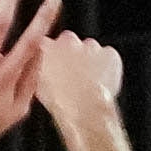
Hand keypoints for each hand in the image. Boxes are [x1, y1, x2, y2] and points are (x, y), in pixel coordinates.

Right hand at [32, 23, 125, 138]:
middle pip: (71, 42)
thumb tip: (45, 71)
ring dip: (91, 60)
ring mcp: (91, 46)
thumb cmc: (61, 101)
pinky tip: (103, 80)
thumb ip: (42, 70)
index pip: (48, 43)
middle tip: (76, 73)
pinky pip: (109, 56)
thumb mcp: (40, 86)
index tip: (58, 64)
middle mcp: (69, 42)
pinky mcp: (109, 53)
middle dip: (74, 54)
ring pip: (92, 49)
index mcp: (48, 48)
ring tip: (91, 81)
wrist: (84, 108)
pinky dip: (108, 65)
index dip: (55, 55)